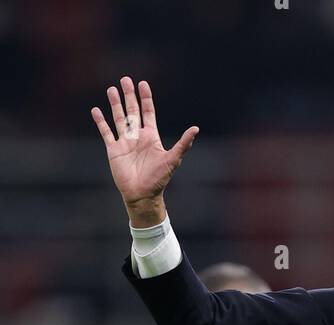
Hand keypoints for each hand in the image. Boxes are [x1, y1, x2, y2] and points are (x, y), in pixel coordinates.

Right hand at [91, 77, 198, 221]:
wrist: (143, 195)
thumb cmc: (159, 179)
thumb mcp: (173, 159)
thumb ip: (183, 144)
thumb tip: (196, 128)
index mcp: (151, 136)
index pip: (148, 112)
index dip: (146, 98)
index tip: (143, 84)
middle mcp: (137, 136)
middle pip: (132, 111)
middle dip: (129, 95)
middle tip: (125, 79)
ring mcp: (125, 142)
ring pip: (118, 118)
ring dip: (115, 104)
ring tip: (111, 89)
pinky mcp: (114, 150)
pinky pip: (106, 132)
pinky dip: (101, 121)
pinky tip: (96, 110)